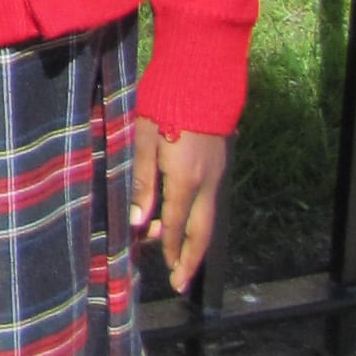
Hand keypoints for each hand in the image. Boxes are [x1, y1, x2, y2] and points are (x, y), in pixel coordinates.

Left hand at [132, 119, 226, 292]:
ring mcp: (216, 171)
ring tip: (173, 253)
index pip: (176, 225)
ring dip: (191, 238)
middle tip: (181, 282)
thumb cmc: (164, 102)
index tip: (168, 273)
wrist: (201, 74)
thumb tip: (137, 221)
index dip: (169, 250)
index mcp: (184, 179)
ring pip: (206, 216)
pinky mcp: (218, 161)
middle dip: (190, 258)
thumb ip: (141, 181)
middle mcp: (206, 181)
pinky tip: (182, 218)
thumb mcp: (142, 139)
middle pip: (201, 231)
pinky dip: (196, 216)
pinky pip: (208, 199)